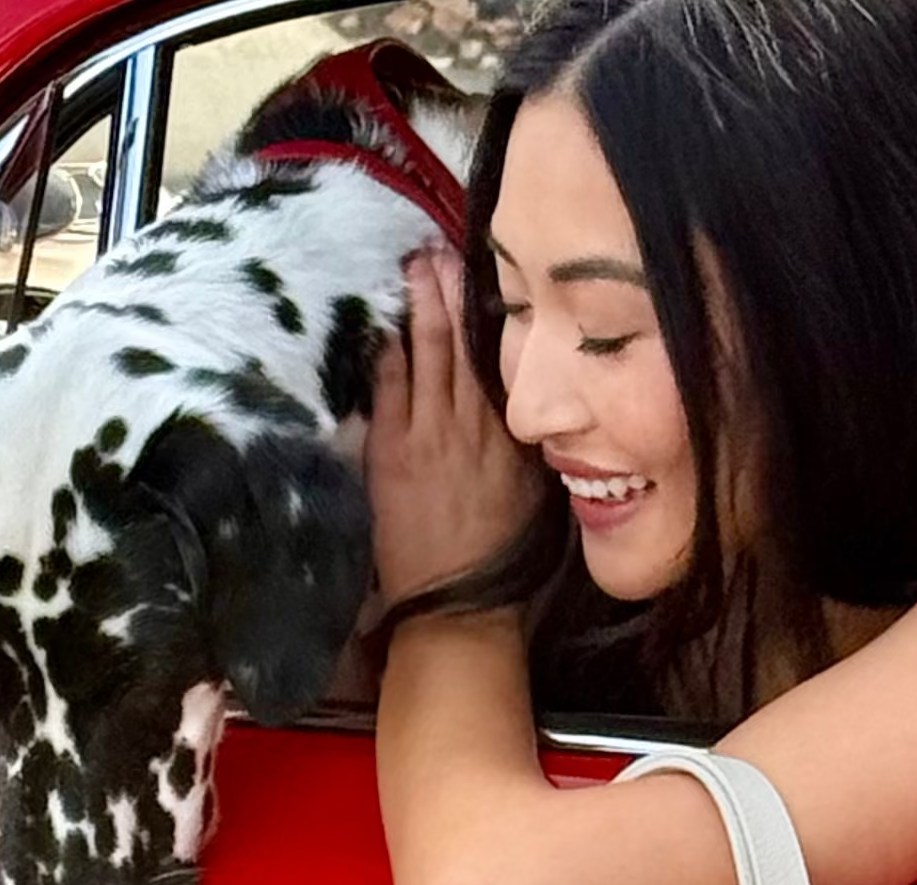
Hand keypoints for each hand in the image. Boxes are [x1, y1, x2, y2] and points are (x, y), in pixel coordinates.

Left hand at [368, 248, 542, 605]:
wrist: (461, 604)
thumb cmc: (501, 557)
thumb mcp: (532, 492)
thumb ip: (527, 444)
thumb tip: (534, 408)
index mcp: (515, 433)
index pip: (503, 358)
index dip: (490, 313)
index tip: (483, 273)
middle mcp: (478, 425)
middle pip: (465, 342)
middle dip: (450, 291)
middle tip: (438, 248)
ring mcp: (433, 435)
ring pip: (430, 355)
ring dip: (420, 307)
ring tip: (413, 265)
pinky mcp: (394, 454)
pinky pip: (390, 390)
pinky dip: (388, 355)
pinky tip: (381, 326)